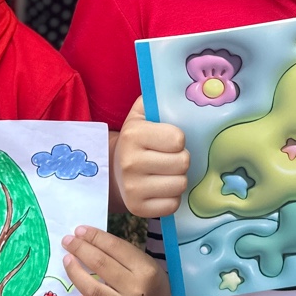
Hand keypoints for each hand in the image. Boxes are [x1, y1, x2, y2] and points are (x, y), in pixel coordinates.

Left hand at [61, 225, 170, 295]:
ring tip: (67, 260)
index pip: (115, 248)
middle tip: (68, 241)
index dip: (94, 237)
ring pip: (93, 291)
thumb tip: (85, 238)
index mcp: (145, 270)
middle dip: (81, 249)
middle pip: (101, 265)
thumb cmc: (147, 282)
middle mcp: (136, 291)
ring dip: (76, 273)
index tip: (79, 230)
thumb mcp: (142, 262)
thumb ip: (118, 253)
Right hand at [115, 96, 188, 217]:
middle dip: (181, 159)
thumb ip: (158, 98)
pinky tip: (160, 188)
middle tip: (169, 157)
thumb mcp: (142, 113)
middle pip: (183, 163)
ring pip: (180, 184)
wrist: (112, 170)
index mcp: (133, 134)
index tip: (168, 140)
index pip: (178, 139)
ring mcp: (132, 188)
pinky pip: (173, 205)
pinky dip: (171, 197)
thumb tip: (178, 86)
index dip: (178, 139)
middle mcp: (130, 162)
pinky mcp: (137, 209)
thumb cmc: (137, 138)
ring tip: (165, 172)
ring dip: (178, 178)